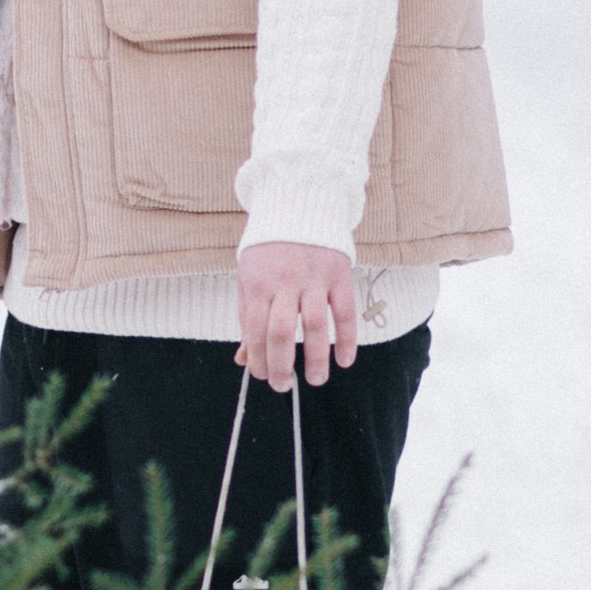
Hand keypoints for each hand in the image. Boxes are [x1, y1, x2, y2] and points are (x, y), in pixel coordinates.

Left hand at [236, 240, 359, 392]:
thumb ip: (248, 317)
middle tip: (284, 386)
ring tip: (316, 379)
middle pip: (282, 332)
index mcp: (257, 283)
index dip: (258, 358)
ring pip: (316, 326)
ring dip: (316, 358)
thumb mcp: (249, 277)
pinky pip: (345, 311)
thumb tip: (244, 359)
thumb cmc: (268, 250)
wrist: (297, 203)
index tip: (263, 376)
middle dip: (282, 365)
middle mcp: (285, 281)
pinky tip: (345, 360)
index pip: (255, 330)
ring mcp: (314, 278)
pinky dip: (347, 338)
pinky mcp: (339, 274)